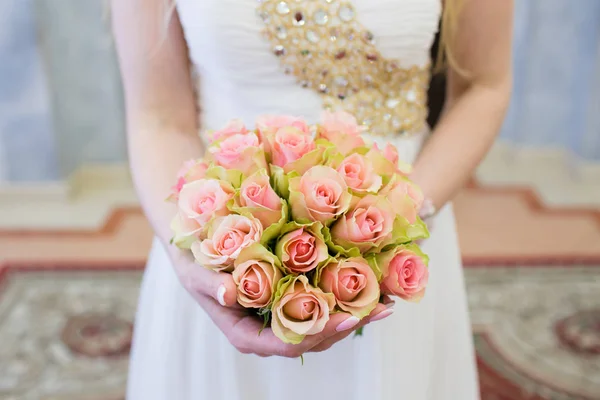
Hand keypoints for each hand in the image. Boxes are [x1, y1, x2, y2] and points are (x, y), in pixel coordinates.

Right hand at [170, 249, 392, 357]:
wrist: (195, 249)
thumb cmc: (194, 263)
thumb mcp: (195, 273)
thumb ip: (210, 285)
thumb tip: (227, 293)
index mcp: (246, 334)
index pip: (287, 342)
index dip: (319, 334)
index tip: (348, 319)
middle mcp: (267, 331)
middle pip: (313, 338)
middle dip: (348, 325)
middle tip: (382, 309)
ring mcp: (280, 317)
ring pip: (321, 325)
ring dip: (353, 314)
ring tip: (385, 301)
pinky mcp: (289, 300)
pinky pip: (318, 305)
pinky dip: (342, 298)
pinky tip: (368, 287)